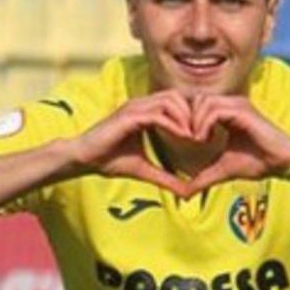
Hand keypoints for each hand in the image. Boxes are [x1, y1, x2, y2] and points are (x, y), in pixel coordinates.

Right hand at [71, 90, 195, 197]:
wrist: (83, 159)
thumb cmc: (109, 161)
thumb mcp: (144, 170)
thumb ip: (165, 178)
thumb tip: (185, 193)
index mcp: (145, 112)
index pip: (177, 104)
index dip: (194, 116)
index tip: (205, 136)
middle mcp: (141, 104)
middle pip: (179, 96)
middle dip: (195, 113)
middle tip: (206, 135)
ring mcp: (135, 107)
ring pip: (171, 101)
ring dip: (187, 117)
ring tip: (197, 137)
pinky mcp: (129, 115)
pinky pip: (159, 114)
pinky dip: (174, 124)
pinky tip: (184, 138)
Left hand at [185, 95, 289, 194]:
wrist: (281, 163)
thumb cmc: (256, 163)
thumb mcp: (221, 170)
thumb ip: (201, 178)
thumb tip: (184, 195)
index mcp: (226, 113)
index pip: (196, 104)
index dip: (185, 119)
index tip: (183, 140)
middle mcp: (231, 104)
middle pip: (196, 98)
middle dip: (186, 118)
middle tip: (187, 140)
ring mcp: (237, 105)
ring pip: (203, 101)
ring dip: (194, 122)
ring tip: (198, 141)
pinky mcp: (243, 111)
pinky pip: (214, 110)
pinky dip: (204, 125)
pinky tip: (206, 140)